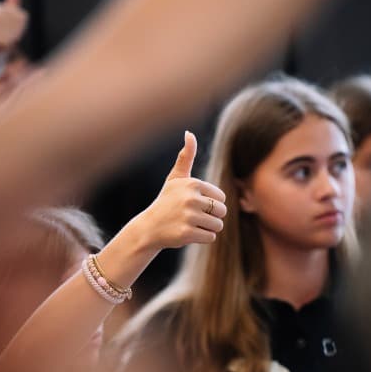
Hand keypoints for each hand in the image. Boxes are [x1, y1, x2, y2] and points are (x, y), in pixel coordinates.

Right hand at [137, 131, 226, 249]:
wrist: (149, 228)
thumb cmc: (166, 202)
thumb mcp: (175, 179)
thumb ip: (185, 157)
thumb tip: (189, 133)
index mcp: (192, 183)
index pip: (221, 197)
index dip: (211, 203)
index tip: (194, 204)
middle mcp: (190, 198)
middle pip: (222, 211)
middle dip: (212, 217)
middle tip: (193, 217)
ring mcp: (188, 217)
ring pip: (218, 225)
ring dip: (208, 228)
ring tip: (191, 224)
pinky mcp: (186, 233)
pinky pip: (210, 237)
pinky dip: (202, 238)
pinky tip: (188, 233)